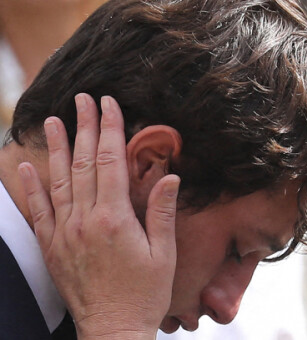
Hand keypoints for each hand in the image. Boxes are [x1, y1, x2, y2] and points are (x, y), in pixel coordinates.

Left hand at [18, 94, 179, 339]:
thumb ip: (162, 211)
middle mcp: (84, 220)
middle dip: (85, 126)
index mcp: (114, 218)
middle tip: (82, 99)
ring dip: (57, 148)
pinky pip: (38, 212)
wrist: (113, 333)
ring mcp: (64, 234)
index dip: (110, 128)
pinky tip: (25, 167)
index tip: (109, 104)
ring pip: (58, 180)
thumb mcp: (164, 253)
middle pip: (84, 162)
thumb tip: (170, 175)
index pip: (111, 160)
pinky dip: (30, 188)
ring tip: (53, 121)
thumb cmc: (145, 293)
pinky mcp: (52, 248)